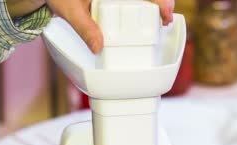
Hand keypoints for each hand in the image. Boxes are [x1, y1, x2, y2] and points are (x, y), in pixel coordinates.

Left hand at [45, 0, 174, 53]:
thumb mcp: (69, 10)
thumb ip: (84, 27)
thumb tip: (99, 47)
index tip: (165, 11)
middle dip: (162, 1)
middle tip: (167, 19)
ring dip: (157, 4)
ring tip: (164, 19)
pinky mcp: (116, 1)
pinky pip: (136, 2)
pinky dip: (148, 5)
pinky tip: (154, 15)